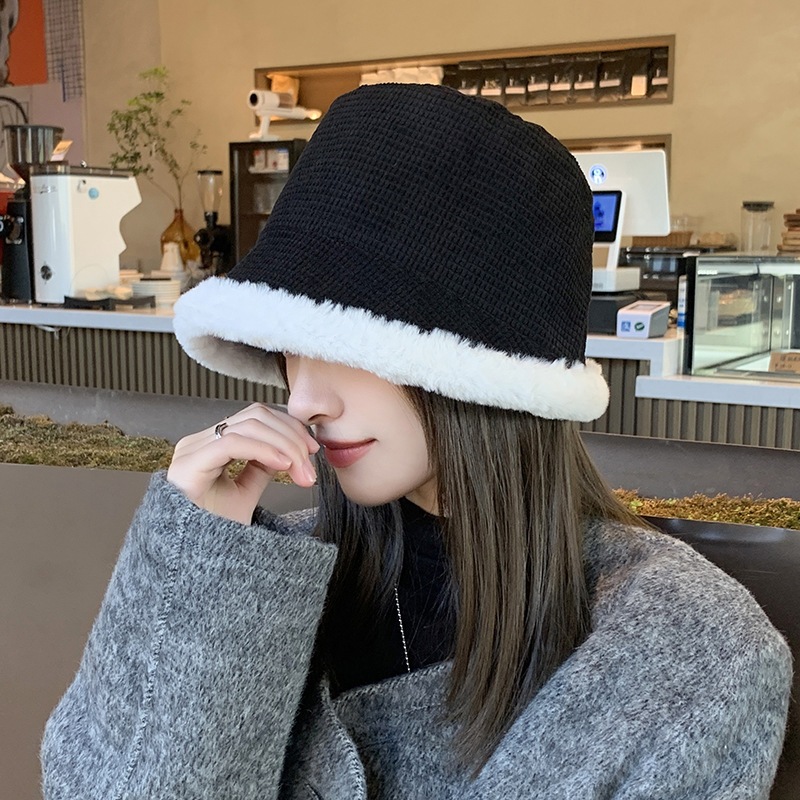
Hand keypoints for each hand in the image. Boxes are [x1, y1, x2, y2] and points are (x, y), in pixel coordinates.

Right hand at [166, 403, 318, 524]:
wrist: (195, 564)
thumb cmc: (215, 533)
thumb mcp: (245, 493)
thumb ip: (260, 466)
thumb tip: (285, 448)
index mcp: (209, 445)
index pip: (255, 417)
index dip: (289, 427)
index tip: (312, 449)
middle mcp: (197, 443)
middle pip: (255, 416)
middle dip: (291, 436)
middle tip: (310, 465)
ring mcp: (191, 452)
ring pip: (248, 426)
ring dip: (284, 446)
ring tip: (300, 471)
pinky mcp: (188, 466)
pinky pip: (231, 443)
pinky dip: (263, 450)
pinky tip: (282, 465)